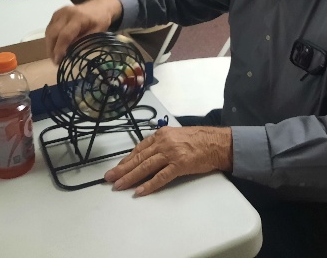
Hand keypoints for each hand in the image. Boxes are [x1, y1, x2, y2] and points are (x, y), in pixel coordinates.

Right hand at [45, 0, 122, 62]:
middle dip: (51, 49)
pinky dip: (50, 38)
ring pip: (49, 31)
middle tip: (55, 62)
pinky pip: (50, 27)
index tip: (58, 61)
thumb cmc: (100, 20)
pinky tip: (54, 46)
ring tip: (54, 56)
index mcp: (79, 18)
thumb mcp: (97, 32)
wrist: (99, 6)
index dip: (60, 49)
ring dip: (49, 45)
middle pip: (53, 33)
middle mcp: (66, 13)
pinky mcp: (57, 13)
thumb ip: (84, 40)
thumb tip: (71, 51)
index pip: (65, 35)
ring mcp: (60, 12)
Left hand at [105, 126, 232, 195]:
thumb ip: (163, 143)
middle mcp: (164, 142)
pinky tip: (139, 191)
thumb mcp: (177, 135)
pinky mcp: (179, 165)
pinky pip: (161, 177)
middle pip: (139, 158)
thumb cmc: (199, 139)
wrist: (217, 143)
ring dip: (130, 178)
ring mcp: (171, 153)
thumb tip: (148, 154)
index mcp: (162, 134)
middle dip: (122, 169)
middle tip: (109, 178)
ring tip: (119, 186)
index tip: (117, 168)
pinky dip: (149, 185)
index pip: (139, 148)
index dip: (126, 160)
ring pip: (145, 167)